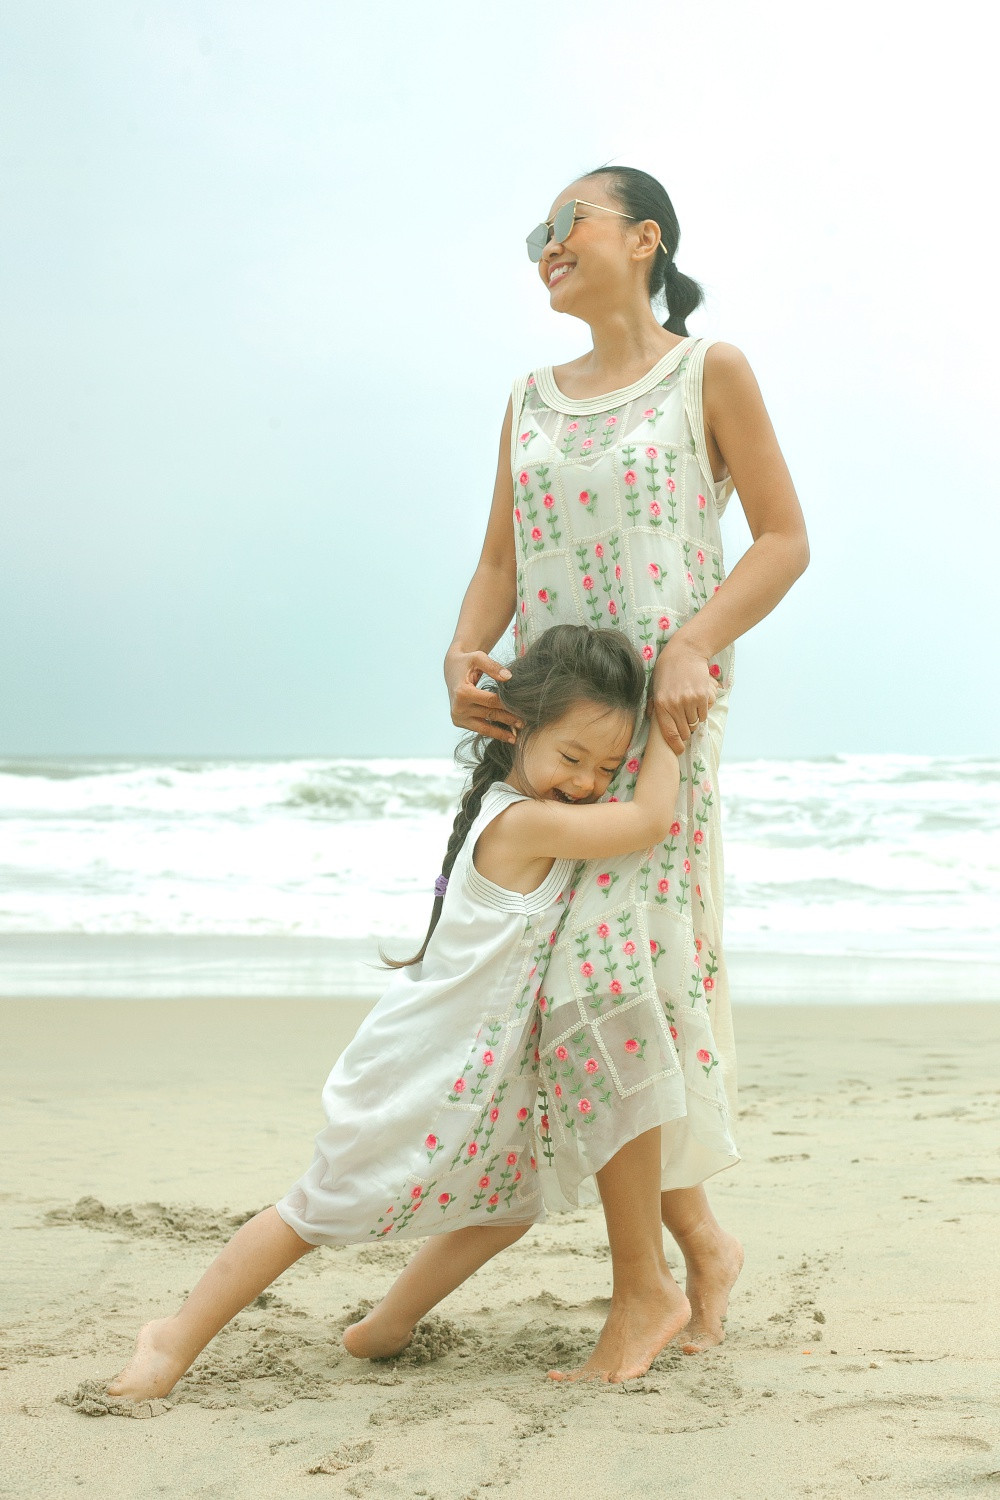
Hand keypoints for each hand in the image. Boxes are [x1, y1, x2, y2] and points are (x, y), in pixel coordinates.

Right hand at [444, 649, 523, 743]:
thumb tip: (509, 677)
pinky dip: (492, 732)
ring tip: (516, 738)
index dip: (507, 705)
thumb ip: (493, 667)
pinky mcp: (459, 722)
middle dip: (508, 720)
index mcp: (462, 693)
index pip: (491, 701)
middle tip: (524, 724)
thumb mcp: (478, 658)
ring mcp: (458, 717)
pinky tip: (505, 735)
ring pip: (484, 728)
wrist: (451, 669)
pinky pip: (478, 729)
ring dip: (501, 733)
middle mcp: (458, 708)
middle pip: (489, 715)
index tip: (522, 708)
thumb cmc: (467, 662)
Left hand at [648, 639, 717, 753]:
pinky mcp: (702, 696)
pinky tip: (697, 702)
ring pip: (695, 723)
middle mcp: (675, 705)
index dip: (675, 745)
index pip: (669, 733)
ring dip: (694, 720)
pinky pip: (704, 714)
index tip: (679, 750)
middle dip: (685, 731)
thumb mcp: (655, 688)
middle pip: (685, 730)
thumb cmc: (667, 670)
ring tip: (690, 708)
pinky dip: (702, 712)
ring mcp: (690, 700)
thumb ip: (655, 706)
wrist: (685, 653)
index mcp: (661, 705)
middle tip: (685, 724)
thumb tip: (652, 721)